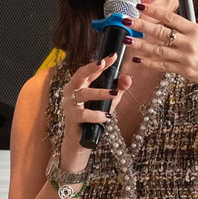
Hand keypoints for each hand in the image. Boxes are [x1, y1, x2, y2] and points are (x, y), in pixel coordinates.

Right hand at [55, 52, 122, 173]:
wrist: (80, 142)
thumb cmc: (92, 119)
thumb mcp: (108, 102)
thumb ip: (117, 90)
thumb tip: (128, 78)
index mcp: (80, 86)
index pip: (89, 70)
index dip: (101, 63)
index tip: (113, 56)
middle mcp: (72, 93)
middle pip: (79, 76)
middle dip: (91, 69)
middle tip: (103, 64)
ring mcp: (70, 105)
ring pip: (83, 94)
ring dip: (99, 93)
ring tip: (114, 94)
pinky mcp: (71, 119)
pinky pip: (83, 114)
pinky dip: (96, 114)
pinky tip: (107, 116)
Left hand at [130, 0, 197, 106]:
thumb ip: (187, 30)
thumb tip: (167, 23)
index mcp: (196, 30)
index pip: (170, 17)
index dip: (153, 11)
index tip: (139, 6)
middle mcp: (190, 42)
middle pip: (160, 32)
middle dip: (141, 25)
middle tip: (126, 20)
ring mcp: (186, 58)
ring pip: (157, 49)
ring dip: (140, 44)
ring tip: (126, 39)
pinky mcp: (184, 71)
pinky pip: (162, 65)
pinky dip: (149, 62)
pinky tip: (138, 58)